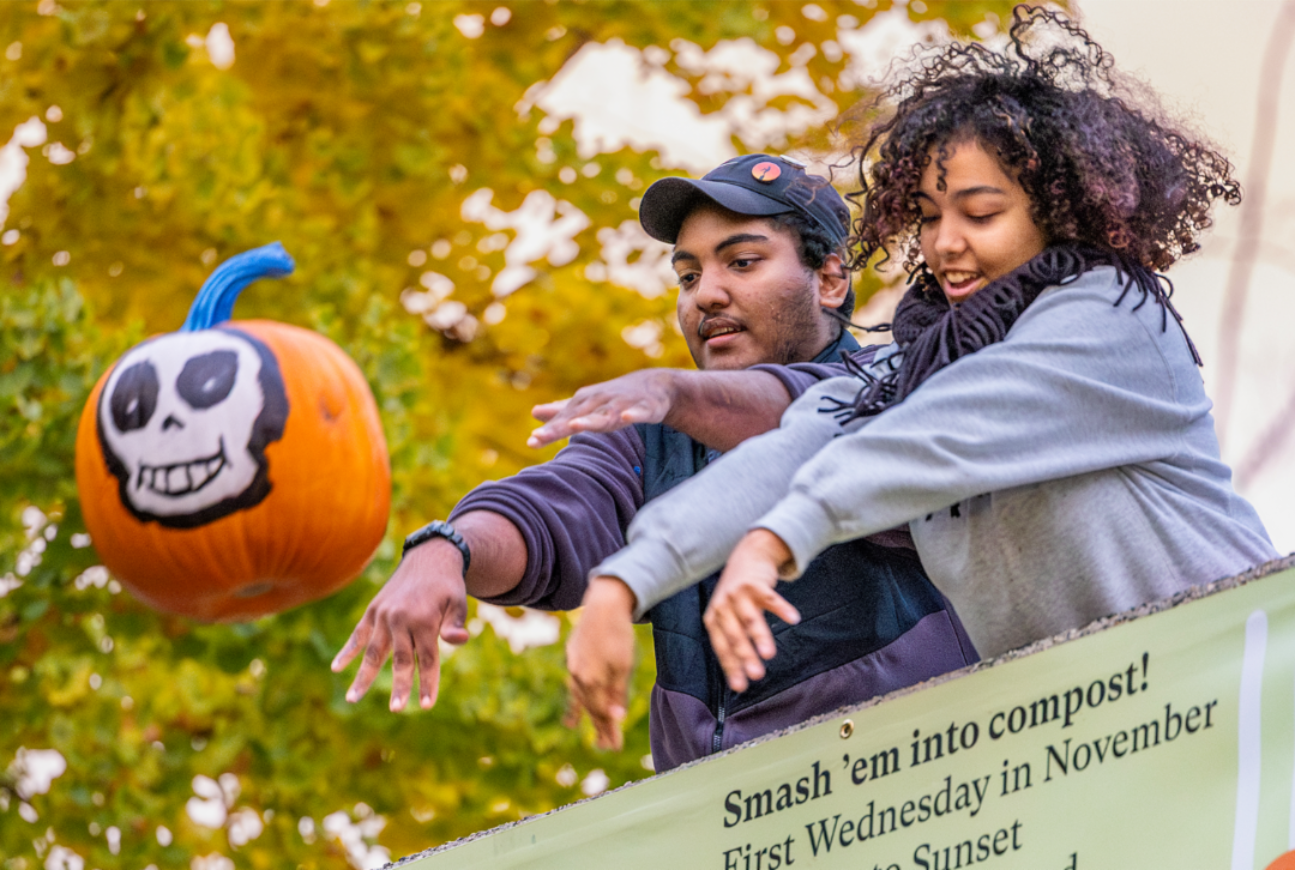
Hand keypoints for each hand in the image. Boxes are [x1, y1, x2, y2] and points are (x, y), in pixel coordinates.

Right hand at [331, 540, 470, 711]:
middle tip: (397, 709)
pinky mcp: (373, 610)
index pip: (427, 658)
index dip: (428, 682)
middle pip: (400, 659)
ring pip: (374, 651)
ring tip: (352, 699)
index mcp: (424, 619)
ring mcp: (384, 614)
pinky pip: (358, 634)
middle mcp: (400, 618)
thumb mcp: (458, 602)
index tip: (427, 705)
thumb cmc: (448, 585)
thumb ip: (455, 624)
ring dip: (363, 676)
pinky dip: (347, 650)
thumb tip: (459, 641)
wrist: (430, 557)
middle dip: (400, 685)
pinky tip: (336, 667)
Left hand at [529, 370, 677, 447]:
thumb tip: (533, 412)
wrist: (654, 384)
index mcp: (585, 402)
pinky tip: (627, 418)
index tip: (531, 441)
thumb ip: (561, 410)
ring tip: (575, 425)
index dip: (548, 430)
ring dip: (591, 420)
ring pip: (606, 415)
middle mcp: (600, 401)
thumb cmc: (614, 397)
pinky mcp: (645, 407)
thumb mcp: (586, 404)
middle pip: (577, 416)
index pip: (563, 419)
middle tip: (538, 437)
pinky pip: (639, 412)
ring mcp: (622, 404)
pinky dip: (634, 415)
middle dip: (559, 427)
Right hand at [565, 576, 637, 749]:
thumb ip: (617, 693)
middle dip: (601, 728)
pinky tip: (572, 718)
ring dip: (588, 717)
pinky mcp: (573, 658)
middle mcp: (578, 677)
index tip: (615, 747)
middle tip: (609, 746)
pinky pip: (573, 686)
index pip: (602, 712)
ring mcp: (573, 668)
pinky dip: (575, 702)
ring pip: (581, 699)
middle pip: (591, 708)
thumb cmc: (618, 635)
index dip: (609, 730)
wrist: (604, 604)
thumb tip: (616, 718)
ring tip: (592, 736)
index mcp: (592, 680)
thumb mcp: (623, 666)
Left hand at [703, 529, 801, 692]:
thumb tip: (739, 679)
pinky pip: (771, 598)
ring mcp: (738, 593)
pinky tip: (794, 619)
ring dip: (760, 637)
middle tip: (757, 675)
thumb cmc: (737, 594)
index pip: (721, 647)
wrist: (747, 555)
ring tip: (769, 655)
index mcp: (714, 618)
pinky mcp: (755, 583)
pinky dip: (782, 609)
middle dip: (745, 656)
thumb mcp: (727, 614)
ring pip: (750, 619)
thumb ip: (732, 640)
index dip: (731, 667)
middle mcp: (722, 606)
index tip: (741, 687)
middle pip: (735, 635)